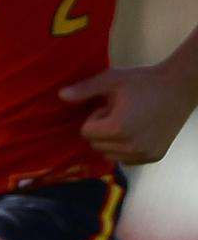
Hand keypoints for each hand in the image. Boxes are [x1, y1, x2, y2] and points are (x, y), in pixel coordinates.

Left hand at [59, 65, 193, 163]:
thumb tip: (60, 96)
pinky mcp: (155, 157)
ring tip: (127, 121)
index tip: (109, 106)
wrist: (178, 88)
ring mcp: (145, 154)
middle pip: (96, 146)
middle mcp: (131, 146)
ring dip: (111, 141)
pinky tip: (136, 131)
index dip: (94, 117)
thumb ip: (84, 89)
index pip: (86, 132)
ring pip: (110, 155)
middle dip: (101, 130)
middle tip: (118, 112)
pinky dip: (124, 149)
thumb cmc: (142, 81)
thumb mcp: (110, 80)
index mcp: (118, 128)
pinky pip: (126, 160)